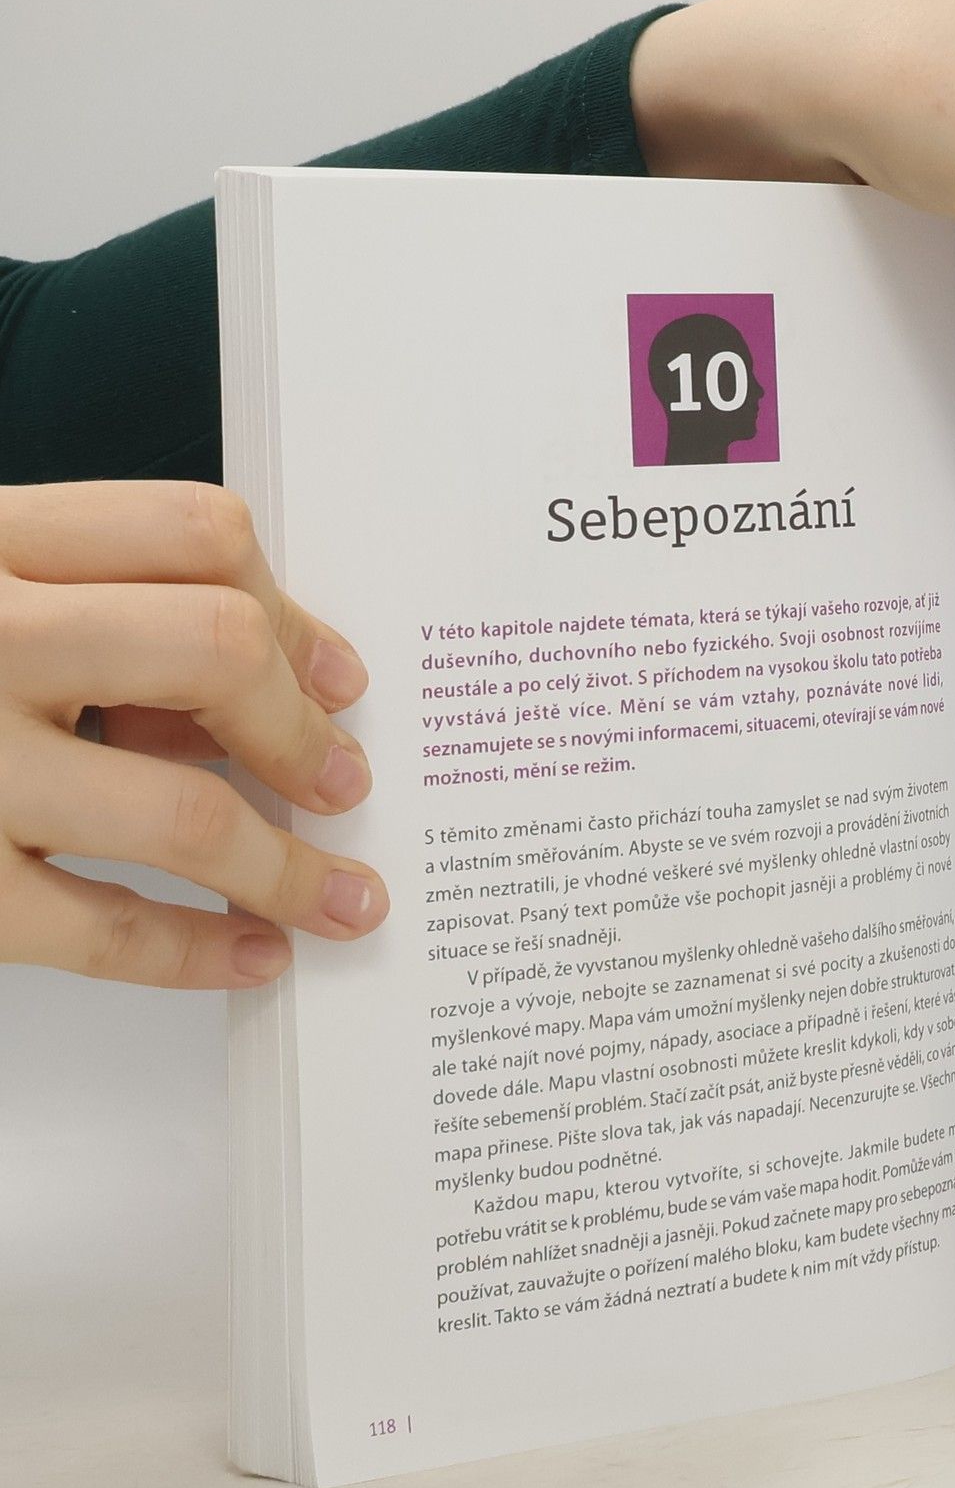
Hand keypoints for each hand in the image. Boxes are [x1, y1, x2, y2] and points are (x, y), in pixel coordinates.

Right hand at [0, 481, 387, 988]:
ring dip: (289, 866)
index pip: (192, 531)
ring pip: (182, 810)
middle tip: (341, 780)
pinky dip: (197, 953)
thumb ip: (80, 600)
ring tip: (339, 894)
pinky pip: (101, 932)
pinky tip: (250, 956)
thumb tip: (263, 679)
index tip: (335, 677)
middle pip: (214, 648)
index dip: (293, 610)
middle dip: (300, 729)